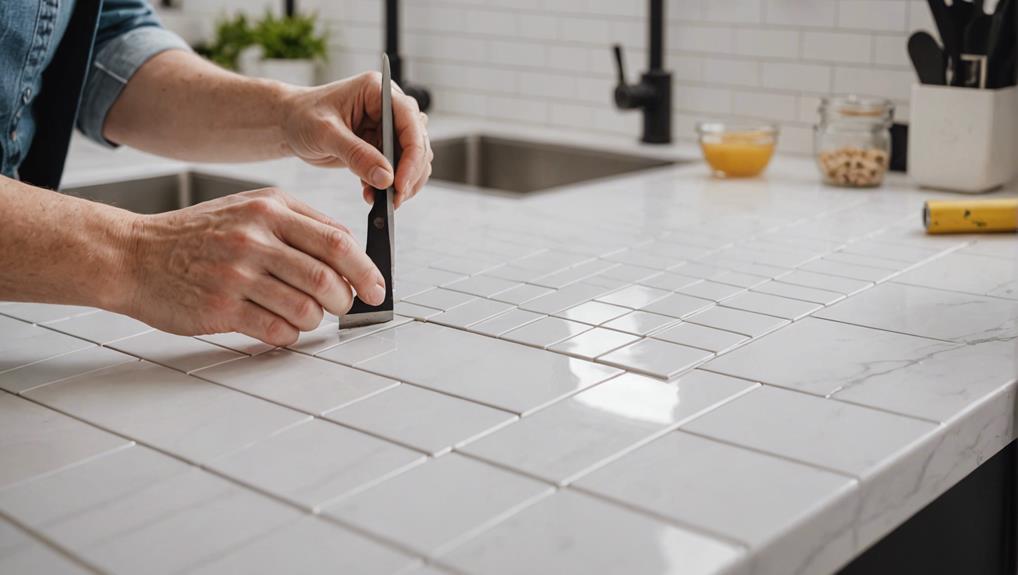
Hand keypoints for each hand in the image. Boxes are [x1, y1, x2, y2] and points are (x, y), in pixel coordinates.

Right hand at [119, 188, 381, 345]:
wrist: (134, 255)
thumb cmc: (199, 235)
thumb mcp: (250, 208)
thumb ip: (300, 222)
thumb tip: (351, 248)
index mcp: (270, 210)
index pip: (338, 240)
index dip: (366, 269)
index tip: (376, 288)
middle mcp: (255, 238)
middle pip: (327, 278)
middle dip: (347, 300)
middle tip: (345, 306)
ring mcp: (237, 274)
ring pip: (307, 309)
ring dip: (317, 319)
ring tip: (308, 315)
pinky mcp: (221, 308)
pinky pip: (277, 331)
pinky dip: (290, 334)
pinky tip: (281, 326)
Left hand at [282, 72, 432, 208]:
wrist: (289, 124)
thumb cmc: (302, 117)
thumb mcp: (325, 134)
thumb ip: (356, 155)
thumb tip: (386, 178)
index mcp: (378, 91)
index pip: (410, 122)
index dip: (412, 155)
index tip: (400, 184)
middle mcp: (389, 107)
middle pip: (418, 142)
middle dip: (409, 174)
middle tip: (394, 199)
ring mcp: (388, 127)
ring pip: (413, 158)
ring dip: (402, 182)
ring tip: (380, 199)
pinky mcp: (383, 145)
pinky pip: (398, 169)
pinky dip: (389, 185)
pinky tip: (371, 194)